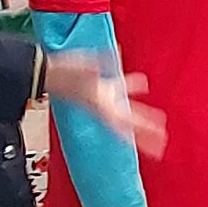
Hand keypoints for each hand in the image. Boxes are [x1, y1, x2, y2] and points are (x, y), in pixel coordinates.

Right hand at [42, 55, 167, 157]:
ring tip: (159, 122)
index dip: (143, 133)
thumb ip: (94, 66)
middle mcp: (104, 104)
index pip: (127, 123)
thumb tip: (108, 61)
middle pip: (129, 122)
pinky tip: (143, 84)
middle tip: (162, 143)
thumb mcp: (79, 69)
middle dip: (146, 133)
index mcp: (102, 105)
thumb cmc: (62, 72)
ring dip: (142, 116)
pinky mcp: (99, 85)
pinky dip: (133, 87)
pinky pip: (120, 89)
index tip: (157, 145)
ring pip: (127, 109)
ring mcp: (102, 96)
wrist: (45, 71)